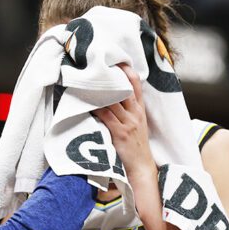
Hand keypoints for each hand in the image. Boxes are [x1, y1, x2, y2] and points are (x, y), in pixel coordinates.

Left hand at [94, 65, 156, 181]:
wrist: (142, 168)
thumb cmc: (136, 148)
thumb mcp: (138, 126)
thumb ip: (129, 112)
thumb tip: (114, 100)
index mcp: (141, 111)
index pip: (136, 85)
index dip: (128, 71)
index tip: (118, 60)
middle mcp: (136, 114)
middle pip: (125, 88)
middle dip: (112, 76)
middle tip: (97, 64)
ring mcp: (128, 123)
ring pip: (113, 100)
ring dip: (99, 91)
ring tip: (86, 80)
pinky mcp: (120, 133)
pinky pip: (106, 115)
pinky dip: (95, 107)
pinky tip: (86, 102)